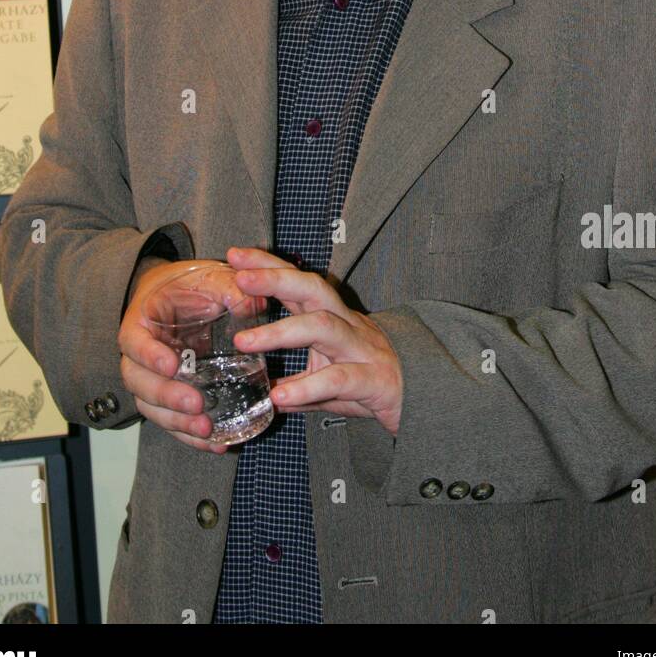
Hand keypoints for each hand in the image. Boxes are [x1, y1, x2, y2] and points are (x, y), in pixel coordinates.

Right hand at [118, 259, 257, 453]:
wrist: (177, 298)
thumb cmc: (188, 287)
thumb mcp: (207, 278)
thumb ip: (228, 287)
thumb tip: (253, 305)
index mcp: (141, 322)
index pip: (133, 341)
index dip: (148, 355)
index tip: (172, 364)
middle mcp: (139, 355)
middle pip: (138, 382)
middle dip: (166, 397)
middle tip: (197, 404)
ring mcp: (152, 379)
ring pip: (151, 408)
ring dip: (177, 422)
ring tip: (206, 430)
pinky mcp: (168, 396)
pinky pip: (171, 420)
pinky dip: (190, 436)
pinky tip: (215, 444)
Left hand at [226, 246, 403, 435]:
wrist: (421, 402)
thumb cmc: (367, 381)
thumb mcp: (325, 373)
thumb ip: (294, 378)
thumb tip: (259, 388)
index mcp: (332, 317)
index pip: (298, 282)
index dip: (268, 265)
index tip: (235, 255)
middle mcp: (346, 325)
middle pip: (313, 289)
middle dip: (276, 279)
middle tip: (240, 278)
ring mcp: (360, 350)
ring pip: (323, 327)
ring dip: (281, 332)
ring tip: (245, 342)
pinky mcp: (372, 380)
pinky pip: (338, 379)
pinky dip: (307, 387)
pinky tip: (280, 397)